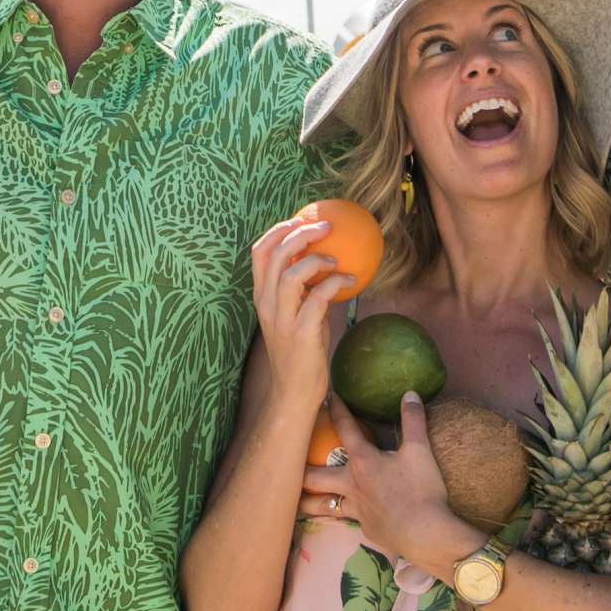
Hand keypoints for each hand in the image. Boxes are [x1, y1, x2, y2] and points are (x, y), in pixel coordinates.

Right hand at [248, 215, 348, 417]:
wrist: (294, 392)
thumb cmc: (300, 350)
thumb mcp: (296, 313)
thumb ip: (303, 289)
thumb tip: (328, 260)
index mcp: (262, 297)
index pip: (259, 253)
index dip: (277, 230)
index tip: (299, 219)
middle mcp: (267, 305)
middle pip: (275, 256)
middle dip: (300, 234)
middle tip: (326, 228)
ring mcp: (282, 320)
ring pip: (292, 275)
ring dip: (317, 260)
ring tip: (336, 260)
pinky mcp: (301, 333)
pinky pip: (318, 298)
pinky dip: (336, 283)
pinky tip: (351, 281)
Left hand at [299, 393, 477, 571]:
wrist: (424, 534)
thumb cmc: (420, 490)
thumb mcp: (420, 451)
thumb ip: (413, 420)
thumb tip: (410, 394)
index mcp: (362, 462)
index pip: (345, 429)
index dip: (336, 411)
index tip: (326, 398)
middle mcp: (351, 485)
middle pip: (314, 476)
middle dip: (299, 468)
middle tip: (284, 464)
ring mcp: (356, 510)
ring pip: (322, 505)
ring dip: (307, 501)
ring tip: (294, 501)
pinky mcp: (366, 529)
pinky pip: (349, 519)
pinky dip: (344, 514)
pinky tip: (348, 515)